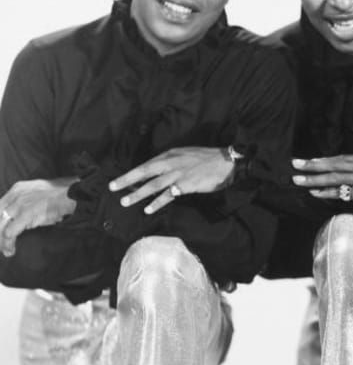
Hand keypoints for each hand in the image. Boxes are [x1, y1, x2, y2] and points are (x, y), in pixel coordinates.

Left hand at [0, 178, 76, 256]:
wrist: (74, 194)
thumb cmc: (63, 194)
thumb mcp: (39, 192)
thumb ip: (28, 202)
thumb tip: (22, 217)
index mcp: (18, 189)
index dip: (0, 222)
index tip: (2, 233)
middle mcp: (15, 195)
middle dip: (0, 232)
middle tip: (2, 244)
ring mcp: (20, 204)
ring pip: (1, 226)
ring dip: (2, 240)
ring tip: (5, 249)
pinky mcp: (26, 214)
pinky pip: (10, 232)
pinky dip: (8, 243)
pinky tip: (10, 250)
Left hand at [109, 147, 234, 213]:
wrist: (228, 162)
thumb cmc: (209, 159)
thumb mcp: (187, 155)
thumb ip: (173, 162)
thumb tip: (159, 172)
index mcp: (171, 155)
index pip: (147, 164)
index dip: (132, 173)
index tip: (119, 180)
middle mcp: (172, 163)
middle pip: (145, 172)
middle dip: (127, 180)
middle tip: (113, 187)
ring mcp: (179, 174)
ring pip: (153, 185)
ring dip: (138, 194)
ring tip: (125, 201)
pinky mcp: (187, 185)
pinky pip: (168, 195)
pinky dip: (157, 203)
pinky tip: (148, 209)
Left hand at [292, 154, 352, 214]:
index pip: (342, 158)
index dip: (324, 160)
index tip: (310, 161)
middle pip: (334, 164)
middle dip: (313, 165)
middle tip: (296, 164)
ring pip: (334, 177)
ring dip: (314, 179)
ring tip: (298, 180)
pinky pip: (341, 192)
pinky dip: (326, 192)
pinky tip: (314, 193)